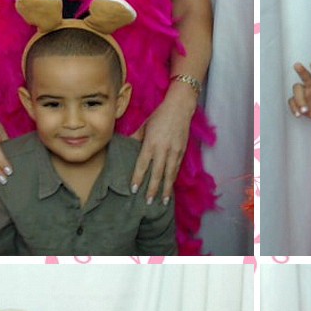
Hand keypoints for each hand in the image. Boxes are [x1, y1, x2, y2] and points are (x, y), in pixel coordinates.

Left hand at [130, 85, 195, 205]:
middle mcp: (163, 149)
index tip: (134, 189)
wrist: (180, 108)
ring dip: (166, 189)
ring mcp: (175, 151)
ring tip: (163, 201)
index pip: (143, 164)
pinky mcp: (182, 151)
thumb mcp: (144, 126)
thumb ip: (136, 139)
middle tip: (148, 202)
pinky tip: (170, 188)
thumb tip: (128, 148)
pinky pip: (177, 168)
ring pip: (170, 174)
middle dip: (153, 189)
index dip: (138, 178)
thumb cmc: (159, 115)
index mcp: (151, 143)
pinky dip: (173, 179)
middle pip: (157, 173)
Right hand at [288, 62, 310, 120]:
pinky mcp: (298, 101)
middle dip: (301, 71)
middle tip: (296, 65)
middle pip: (306, 77)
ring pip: (297, 89)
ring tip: (304, 110)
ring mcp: (304, 93)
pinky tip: (298, 114)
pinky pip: (293, 101)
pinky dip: (294, 107)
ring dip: (299, 99)